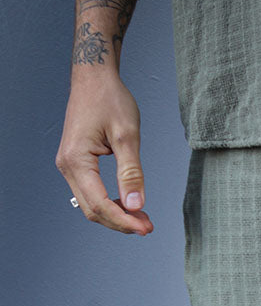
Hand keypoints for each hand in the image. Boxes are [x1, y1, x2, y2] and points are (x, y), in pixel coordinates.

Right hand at [55, 73, 153, 235]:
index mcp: (77, 159)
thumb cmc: (109, 98)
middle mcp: (67, 165)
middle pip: (93, 210)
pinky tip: (128, 205)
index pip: (99, 204)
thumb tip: (136, 206)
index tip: (146, 228)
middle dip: (121, 223)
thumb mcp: (127, 135)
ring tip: (142, 218)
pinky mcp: (76, 163)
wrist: (94, 77)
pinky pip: (91, 193)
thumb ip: (131, 173)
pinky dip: (110, 203)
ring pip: (91, 204)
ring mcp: (69, 165)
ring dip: (116, 215)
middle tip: (147, 227)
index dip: (124, 221)